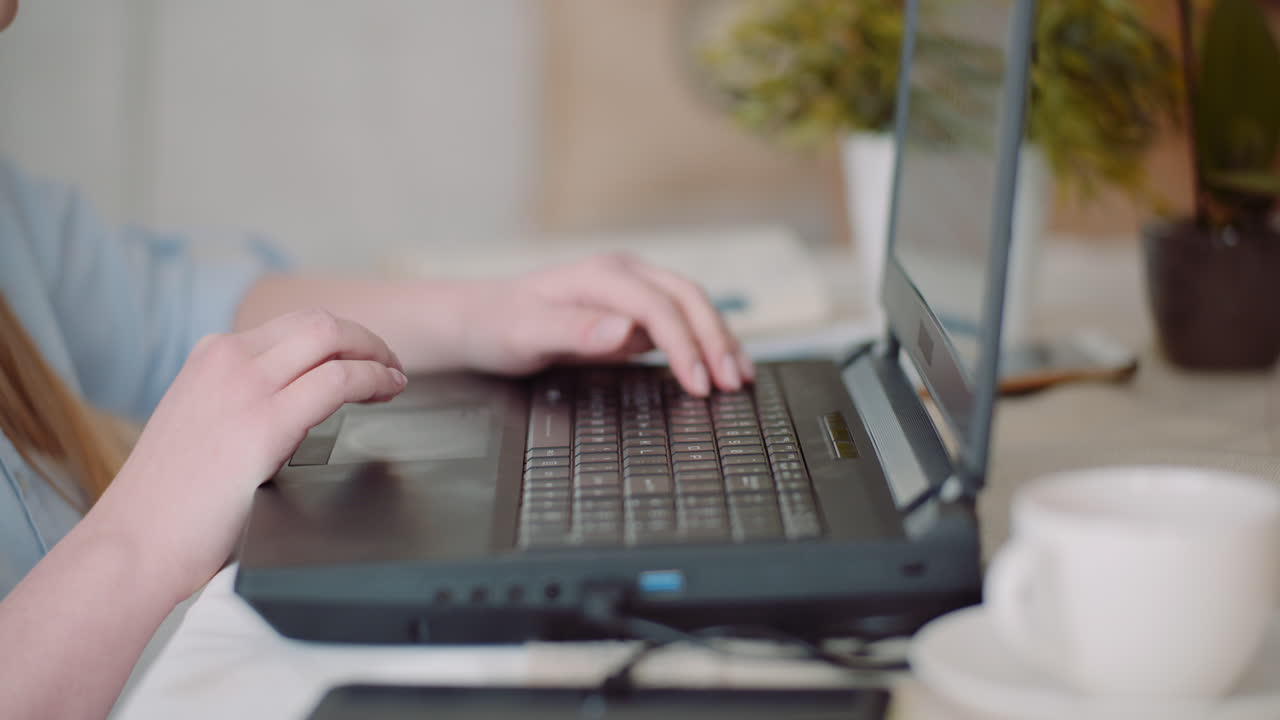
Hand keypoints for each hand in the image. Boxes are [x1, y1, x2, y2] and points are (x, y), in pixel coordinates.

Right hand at [88, 310, 406, 597]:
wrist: (132, 544)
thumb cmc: (168, 506)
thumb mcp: (204, 428)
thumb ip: (243, 407)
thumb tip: (294, 412)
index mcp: (209, 357)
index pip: (291, 326)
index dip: (338, 339)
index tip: (362, 358)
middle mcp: (226, 360)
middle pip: (317, 323)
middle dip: (363, 338)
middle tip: (389, 363)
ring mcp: (244, 387)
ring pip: (332, 339)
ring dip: (375, 354)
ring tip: (394, 377)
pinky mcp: (264, 424)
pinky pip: (338, 381)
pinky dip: (373, 378)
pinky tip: (386, 390)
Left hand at [454, 253, 752, 394]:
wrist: (479, 321)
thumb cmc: (497, 325)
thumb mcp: (524, 334)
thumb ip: (573, 331)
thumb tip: (626, 331)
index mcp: (599, 275)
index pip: (658, 306)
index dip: (683, 344)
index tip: (697, 383)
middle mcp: (622, 274)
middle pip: (686, 299)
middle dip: (714, 340)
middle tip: (732, 383)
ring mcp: (631, 290)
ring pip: (691, 307)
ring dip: (718, 339)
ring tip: (740, 376)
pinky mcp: (634, 309)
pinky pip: (679, 322)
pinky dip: (704, 343)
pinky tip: (720, 366)